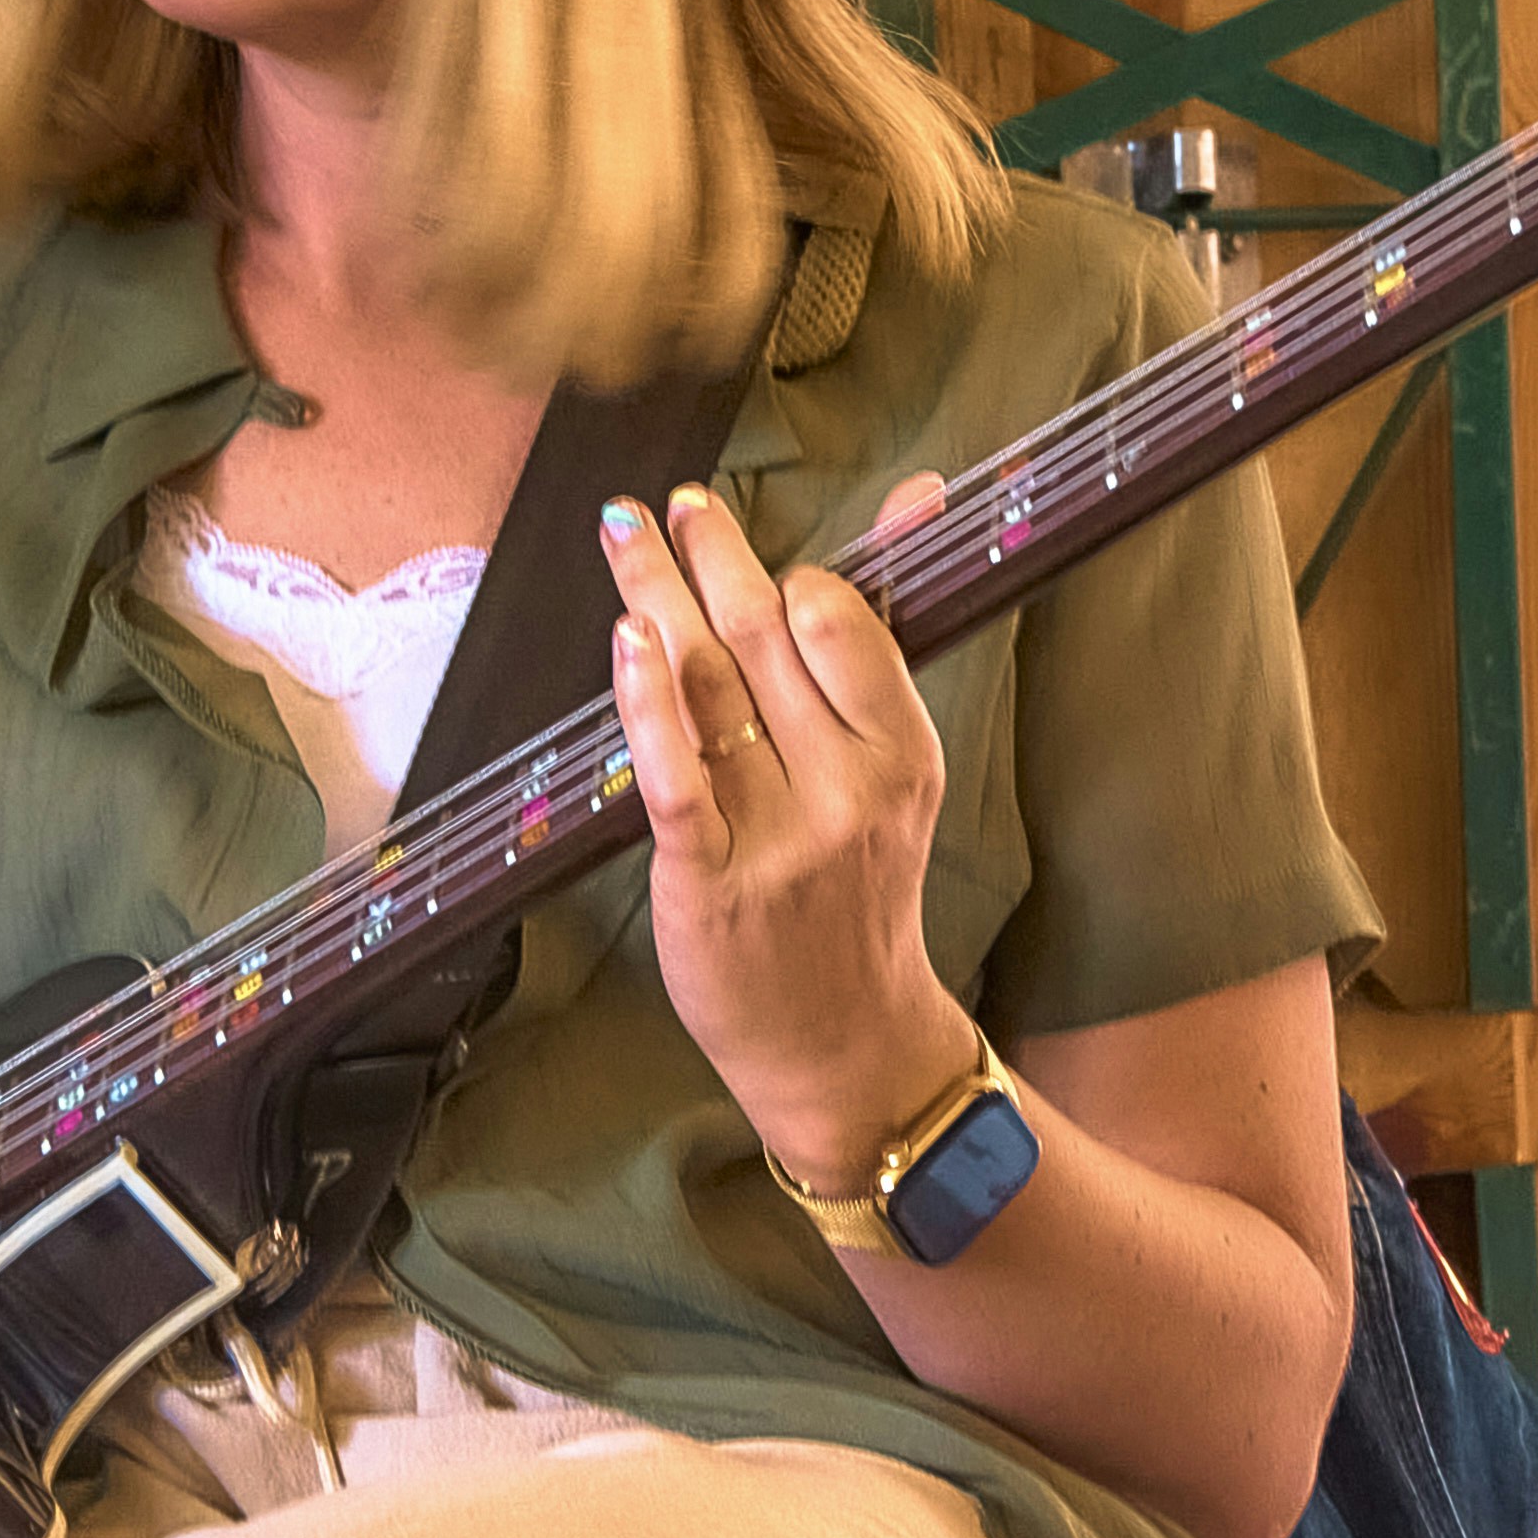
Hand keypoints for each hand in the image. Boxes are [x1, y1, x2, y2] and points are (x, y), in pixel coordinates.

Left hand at [598, 475, 981, 1196]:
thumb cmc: (857, 895)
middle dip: (713, 555)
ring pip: (710, 692)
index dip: (784, 573)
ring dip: (658, 595)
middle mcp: (847, 790)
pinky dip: (647, 704)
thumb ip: (881, 635)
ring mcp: (778, 838)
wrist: (842, 1041)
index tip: (728, 532)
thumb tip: (915, 496)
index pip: (841, 625)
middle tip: (671, 500)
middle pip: (765, 640)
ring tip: (622, 531)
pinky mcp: (710, 883)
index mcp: (901, 755)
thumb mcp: (895, 769)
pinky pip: (676, 778)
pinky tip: (626, 642)